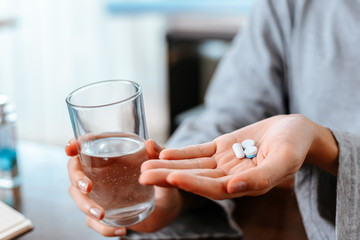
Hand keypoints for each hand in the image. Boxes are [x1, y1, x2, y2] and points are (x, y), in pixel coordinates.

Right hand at [66, 139, 183, 236]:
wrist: (168, 203)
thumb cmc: (161, 176)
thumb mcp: (162, 165)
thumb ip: (158, 153)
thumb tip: (150, 143)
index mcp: (111, 154)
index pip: (86, 145)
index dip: (74, 145)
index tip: (70, 149)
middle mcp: (101, 172)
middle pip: (75, 172)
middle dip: (76, 179)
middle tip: (87, 188)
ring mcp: (101, 193)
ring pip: (79, 199)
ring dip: (85, 207)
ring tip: (102, 215)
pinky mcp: (106, 211)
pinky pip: (93, 222)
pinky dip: (103, 228)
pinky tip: (121, 230)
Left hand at [139, 114, 337, 199]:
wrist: (295, 130)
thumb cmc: (295, 145)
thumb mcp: (285, 160)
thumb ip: (261, 178)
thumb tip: (233, 189)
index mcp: (244, 186)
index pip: (213, 189)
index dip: (192, 184)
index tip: (170, 179)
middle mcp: (229, 177)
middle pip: (195, 178)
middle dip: (169, 177)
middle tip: (142, 176)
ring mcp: (223, 162)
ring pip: (192, 165)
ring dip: (169, 165)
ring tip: (145, 164)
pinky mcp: (221, 147)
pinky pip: (198, 151)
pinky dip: (182, 152)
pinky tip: (164, 152)